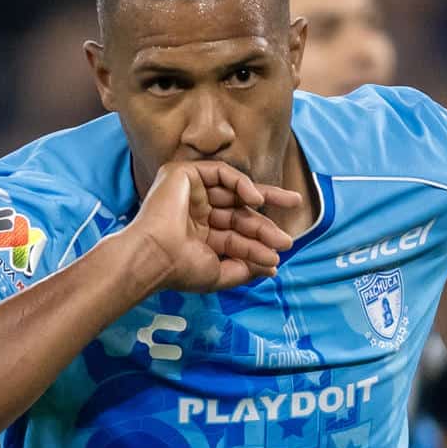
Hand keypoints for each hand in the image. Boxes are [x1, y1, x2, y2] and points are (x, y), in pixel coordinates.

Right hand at [128, 160, 303, 291]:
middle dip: (265, 224)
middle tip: (289, 236)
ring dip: (264, 200)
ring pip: (234, 192)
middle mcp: (194, 212)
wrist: (155, 256)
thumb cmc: (180, 269)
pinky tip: (257, 200)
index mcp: (198, 235)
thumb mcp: (220, 274)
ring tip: (290, 207)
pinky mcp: (183, 174)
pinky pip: (221, 173)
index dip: (257, 246)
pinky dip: (242, 183)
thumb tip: (271, 268)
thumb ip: (245, 269)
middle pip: (239, 213)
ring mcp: (189, 193)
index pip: (235, 236)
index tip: (277, 258)